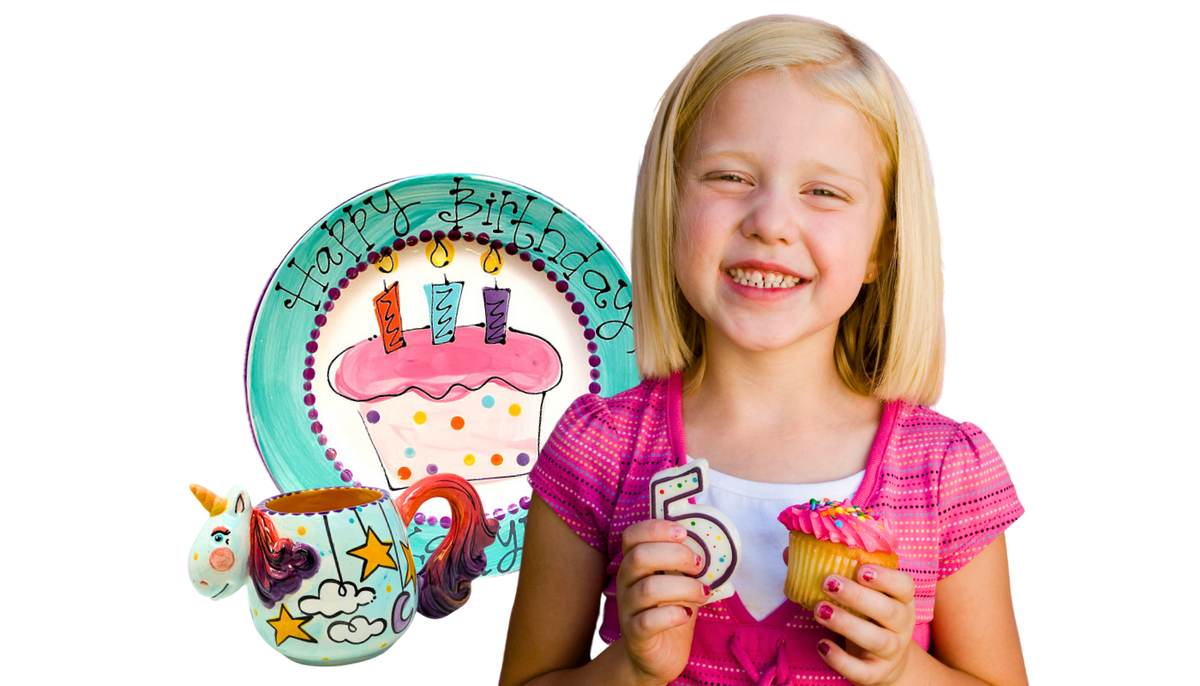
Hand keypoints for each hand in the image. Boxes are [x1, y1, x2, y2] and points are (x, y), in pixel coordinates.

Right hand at [615, 519, 709, 685]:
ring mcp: (627, 608)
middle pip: (640, 556)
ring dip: (684, 587)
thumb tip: (713, 542)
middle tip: (698, 565)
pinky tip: (687, 615)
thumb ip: (687, 563)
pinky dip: (672, 615)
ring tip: (703, 593)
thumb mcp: (680, 581)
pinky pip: (648, 621)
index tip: (684, 533)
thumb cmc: (671, 610)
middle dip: (676, 555)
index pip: (632, 535)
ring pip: (648, 588)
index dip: (656, 528)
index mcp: (634, 563)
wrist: (655, 655)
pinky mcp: (635, 635)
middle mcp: (625, 582)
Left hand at [812, 564, 916, 685]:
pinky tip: (822, 645)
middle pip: (889, 611)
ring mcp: (892, 651)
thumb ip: (830, 572)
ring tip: (820, 610)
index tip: (860, 569)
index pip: (904, 585)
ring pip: (876, 639)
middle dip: (858, 596)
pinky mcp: (877, 673)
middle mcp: (902, 625)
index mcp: (900, 599)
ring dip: (846, 623)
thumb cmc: (868, 617)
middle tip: (829, 583)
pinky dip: (840, 659)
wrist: (885, 662)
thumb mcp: (859, 595)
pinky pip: (861, 670)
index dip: (885, 577)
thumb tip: (788, 553)